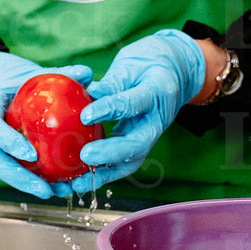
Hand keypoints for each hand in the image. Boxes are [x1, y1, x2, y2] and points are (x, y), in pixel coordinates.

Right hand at [0, 39, 92, 198]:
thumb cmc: (8, 79)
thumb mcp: (27, 73)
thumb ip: (56, 74)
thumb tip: (86, 73)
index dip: (8, 142)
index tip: (31, 153)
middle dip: (20, 179)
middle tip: (46, 189)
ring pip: (4, 172)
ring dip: (30, 186)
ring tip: (59, 193)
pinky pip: (14, 171)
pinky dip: (34, 181)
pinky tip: (60, 187)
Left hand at [73, 29, 206, 193]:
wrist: (172, 75)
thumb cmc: (148, 67)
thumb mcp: (131, 67)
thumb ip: (111, 83)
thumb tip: (89, 93)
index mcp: (157, 93)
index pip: (133, 103)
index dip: (110, 109)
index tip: (85, 115)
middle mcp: (155, 121)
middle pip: (137, 144)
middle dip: (110, 153)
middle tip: (85, 156)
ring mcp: (148, 136)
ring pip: (130, 160)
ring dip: (104, 174)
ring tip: (79, 182)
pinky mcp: (137, 146)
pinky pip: (122, 164)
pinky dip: (102, 174)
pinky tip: (80, 182)